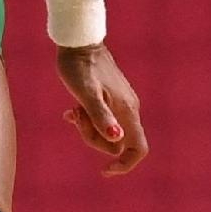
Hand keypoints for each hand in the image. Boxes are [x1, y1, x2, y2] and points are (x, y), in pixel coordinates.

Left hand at [56, 43, 148, 176]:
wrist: (80, 42)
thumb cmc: (80, 68)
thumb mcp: (86, 94)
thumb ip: (101, 117)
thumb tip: (117, 139)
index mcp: (126, 111)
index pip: (139, 148)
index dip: (125, 164)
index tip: (104, 169)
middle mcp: (129, 109)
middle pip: (117, 143)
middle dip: (94, 139)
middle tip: (76, 118)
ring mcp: (122, 103)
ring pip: (108, 131)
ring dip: (88, 127)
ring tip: (72, 109)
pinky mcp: (113, 98)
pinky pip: (103, 119)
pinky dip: (88, 119)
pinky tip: (72, 110)